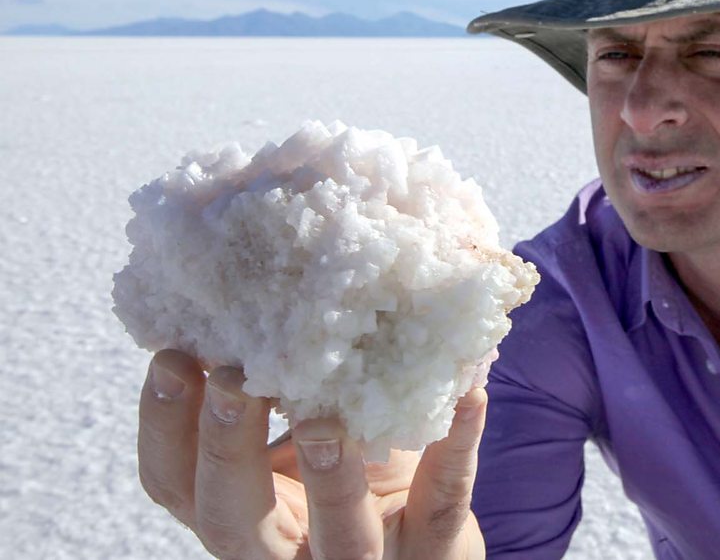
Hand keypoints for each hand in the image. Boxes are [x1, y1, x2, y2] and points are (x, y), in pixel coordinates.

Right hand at [138, 349, 486, 558]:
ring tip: (324, 419)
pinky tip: (469, 391)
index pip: (175, 484)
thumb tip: (267, 274)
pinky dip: (455, 445)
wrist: (425, 541)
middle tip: (233, 379)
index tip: (172, 355)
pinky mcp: (432, 551)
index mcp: (246, 511)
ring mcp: (364, 558)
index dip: (164, 427)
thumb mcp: (304, 427)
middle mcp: (289, 547)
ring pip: (340, 539)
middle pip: (231, 521)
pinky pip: (442, 500)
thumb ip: (283, 380)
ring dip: (328, 477)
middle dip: (226, 449)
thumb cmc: (354, 470)